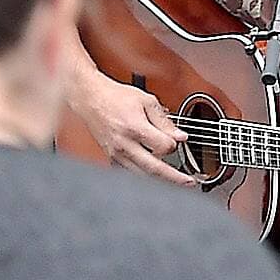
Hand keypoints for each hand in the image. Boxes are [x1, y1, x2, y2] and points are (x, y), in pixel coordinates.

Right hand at [69, 69, 192, 186]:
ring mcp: (116, 154)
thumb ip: (165, 121)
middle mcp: (124, 144)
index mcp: (134, 128)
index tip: (178, 140)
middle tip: (189, 183)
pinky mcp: (112, 158)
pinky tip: (155, 173)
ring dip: (160, 180)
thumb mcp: (146, 101)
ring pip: (142, 175)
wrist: (90, 99)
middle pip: (154, 169)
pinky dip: (144, 175)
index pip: (163, 147)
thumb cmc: (115, 97)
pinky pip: (131, 172)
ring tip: (176, 181)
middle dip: (174, 178)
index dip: (174, 144)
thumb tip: (180, 137)